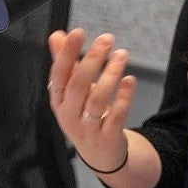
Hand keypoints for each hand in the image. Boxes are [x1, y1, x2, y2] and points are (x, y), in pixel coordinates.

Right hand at [46, 28, 135, 172]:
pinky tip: (130, 80)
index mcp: (59, 100)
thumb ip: (66, 63)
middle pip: (78, 85)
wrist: (100, 154)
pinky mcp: (107, 137)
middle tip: (106, 39)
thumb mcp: (72, 91)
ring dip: (110, 75)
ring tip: (122, 55)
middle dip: (92, 60)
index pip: (59, 74)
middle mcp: (69, 115)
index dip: (66, 54)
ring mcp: (88, 128)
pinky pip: (115, 116)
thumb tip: (57, 35)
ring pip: (97, 100)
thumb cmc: (84, 116)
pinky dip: (123, 97)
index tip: (78, 32)